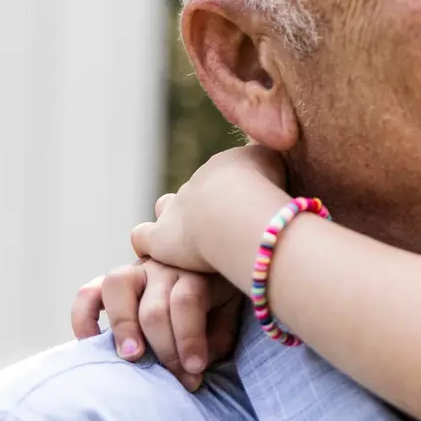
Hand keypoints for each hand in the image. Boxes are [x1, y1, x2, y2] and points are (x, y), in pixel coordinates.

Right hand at [70, 258, 241, 388]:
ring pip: (119, 286)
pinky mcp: (113, 283)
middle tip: (175, 377)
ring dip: (123, 326)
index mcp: (194, 272)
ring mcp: (136, 271)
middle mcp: (163, 267)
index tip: (196, 369)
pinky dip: (84, 318)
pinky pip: (88, 293)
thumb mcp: (227, 317)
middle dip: (164, 348)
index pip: (187, 301)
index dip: (189, 338)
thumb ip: (215, 337)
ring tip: (132, 357)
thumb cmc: (217, 304)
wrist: (208, 269)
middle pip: (155, 306)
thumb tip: (194, 365)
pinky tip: (90, 343)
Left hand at [131, 145, 289, 272]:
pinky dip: (147, 243)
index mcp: (224, 167)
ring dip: (175, 221)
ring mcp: (175, 210)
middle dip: (206, 208)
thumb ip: (272, 165)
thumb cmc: (265, 190)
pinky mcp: (160, 238)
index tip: (247, 209)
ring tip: (189, 242)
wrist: (235, 209)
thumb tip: (276, 164)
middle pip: (196, 192)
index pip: (224, 176)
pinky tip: (158, 255)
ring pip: (166, 207)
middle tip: (224, 229)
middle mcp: (196, 185)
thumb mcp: (277, 165)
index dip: (234, 193)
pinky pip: (143, 237)